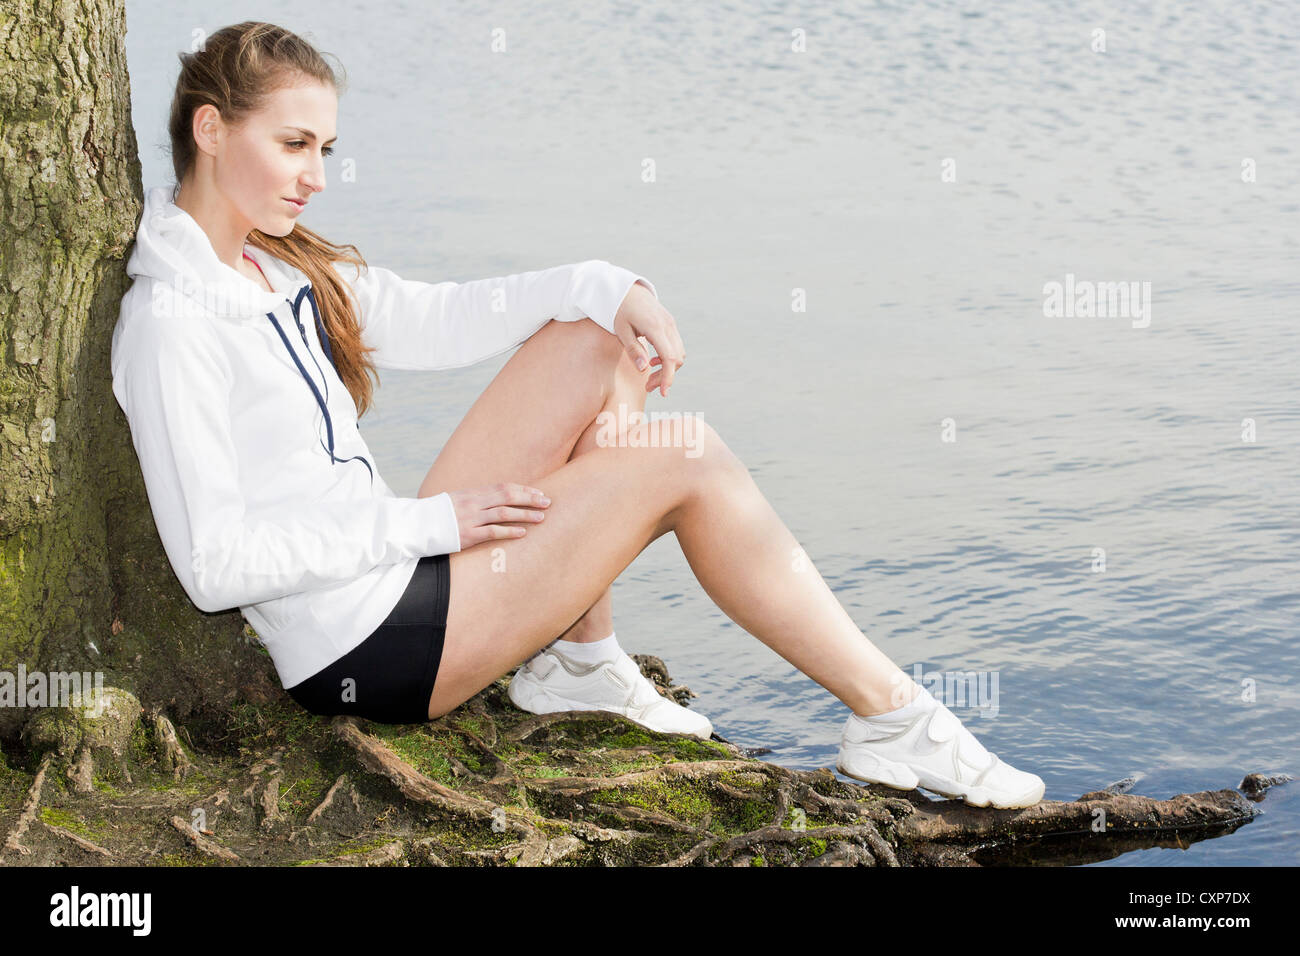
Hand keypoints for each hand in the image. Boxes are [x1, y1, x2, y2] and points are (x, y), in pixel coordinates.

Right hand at [447, 482, 549, 549]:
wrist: (417, 526)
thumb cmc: (439, 515)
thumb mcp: (458, 501)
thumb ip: (477, 500)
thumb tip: (498, 501)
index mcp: (472, 493)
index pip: (503, 487)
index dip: (523, 490)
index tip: (538, 493)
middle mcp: (473, 503)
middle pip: (507, 496)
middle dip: (529, 498)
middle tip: (547, 502)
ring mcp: (470, 518)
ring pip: (504, 512)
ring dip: (525, 514)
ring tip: (541, 517)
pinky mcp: (467, 535)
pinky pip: (492, 531)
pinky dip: (509, 531)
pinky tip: (523, 532)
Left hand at [612, 281, 684, 397]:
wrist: (626, 289)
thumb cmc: (619, 310)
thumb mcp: (621, 331)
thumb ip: (634, 350)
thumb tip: (643, 369)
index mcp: (655, 327)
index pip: (669, 358)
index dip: (668, 377)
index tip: (663, 393)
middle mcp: (668, 325)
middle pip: (677, 358)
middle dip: (665, 376)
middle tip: (647, 387)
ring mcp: (671, 324)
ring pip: (679, 353)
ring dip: (667, 368)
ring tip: (648, 377)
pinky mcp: (670, 324)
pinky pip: (675, 345)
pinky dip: (668, 358)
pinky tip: (652, 362)